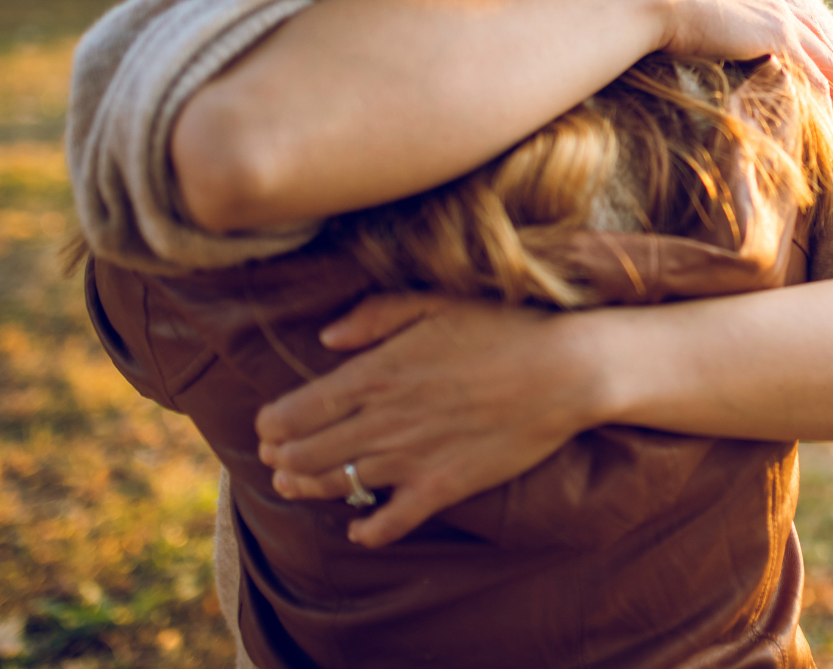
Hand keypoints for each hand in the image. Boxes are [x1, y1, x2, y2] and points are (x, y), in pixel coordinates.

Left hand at [254, 294, 607, 546]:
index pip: (298, 410)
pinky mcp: (442, 488)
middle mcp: (384, 421)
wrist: (565, 372)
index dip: (273, 423)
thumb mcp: (437, 302)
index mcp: (376, 373)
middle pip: (308, 451)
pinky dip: (367, 531)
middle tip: (275, 458)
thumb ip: (375, 315)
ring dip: (307, 488)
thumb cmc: (503, 328)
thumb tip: (326, 338)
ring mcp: (411, 459)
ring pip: (339, 484)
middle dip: (283, 457)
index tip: (267, 425)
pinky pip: (391, 522)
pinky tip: (358, 530)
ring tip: (294, 485)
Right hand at [656, 0, 832, 117]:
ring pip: (826, 61)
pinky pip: (812, 73)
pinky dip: (826, 97)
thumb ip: (708, 29)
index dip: (818, 54)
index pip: (800, 29)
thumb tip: (698, 46)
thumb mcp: (692, 18)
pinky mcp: (776, 37)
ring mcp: (779, 19)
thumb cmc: (660, 10)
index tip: (832, 79)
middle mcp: (776, 4)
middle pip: (822, 45)